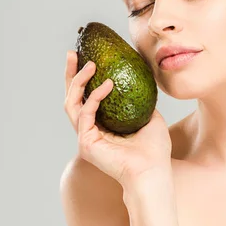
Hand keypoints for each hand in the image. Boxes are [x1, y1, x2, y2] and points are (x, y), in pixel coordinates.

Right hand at [64, 50, 172, 186]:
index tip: (87, 58)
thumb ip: (141, 103)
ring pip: (72, 103)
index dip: (83, 79)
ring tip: (90, 64)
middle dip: (71, 74)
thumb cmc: (154, 150)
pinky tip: (108, 84)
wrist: (153, 171)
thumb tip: (142, 84)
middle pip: (72, 98)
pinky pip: (86, 113)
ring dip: (78, 81)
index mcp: (102, 126)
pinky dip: (95, 97)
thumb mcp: (150, 118)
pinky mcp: (86, 142)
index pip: (86, 98)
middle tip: (73, 54)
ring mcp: (85, 137)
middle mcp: (90, 130)